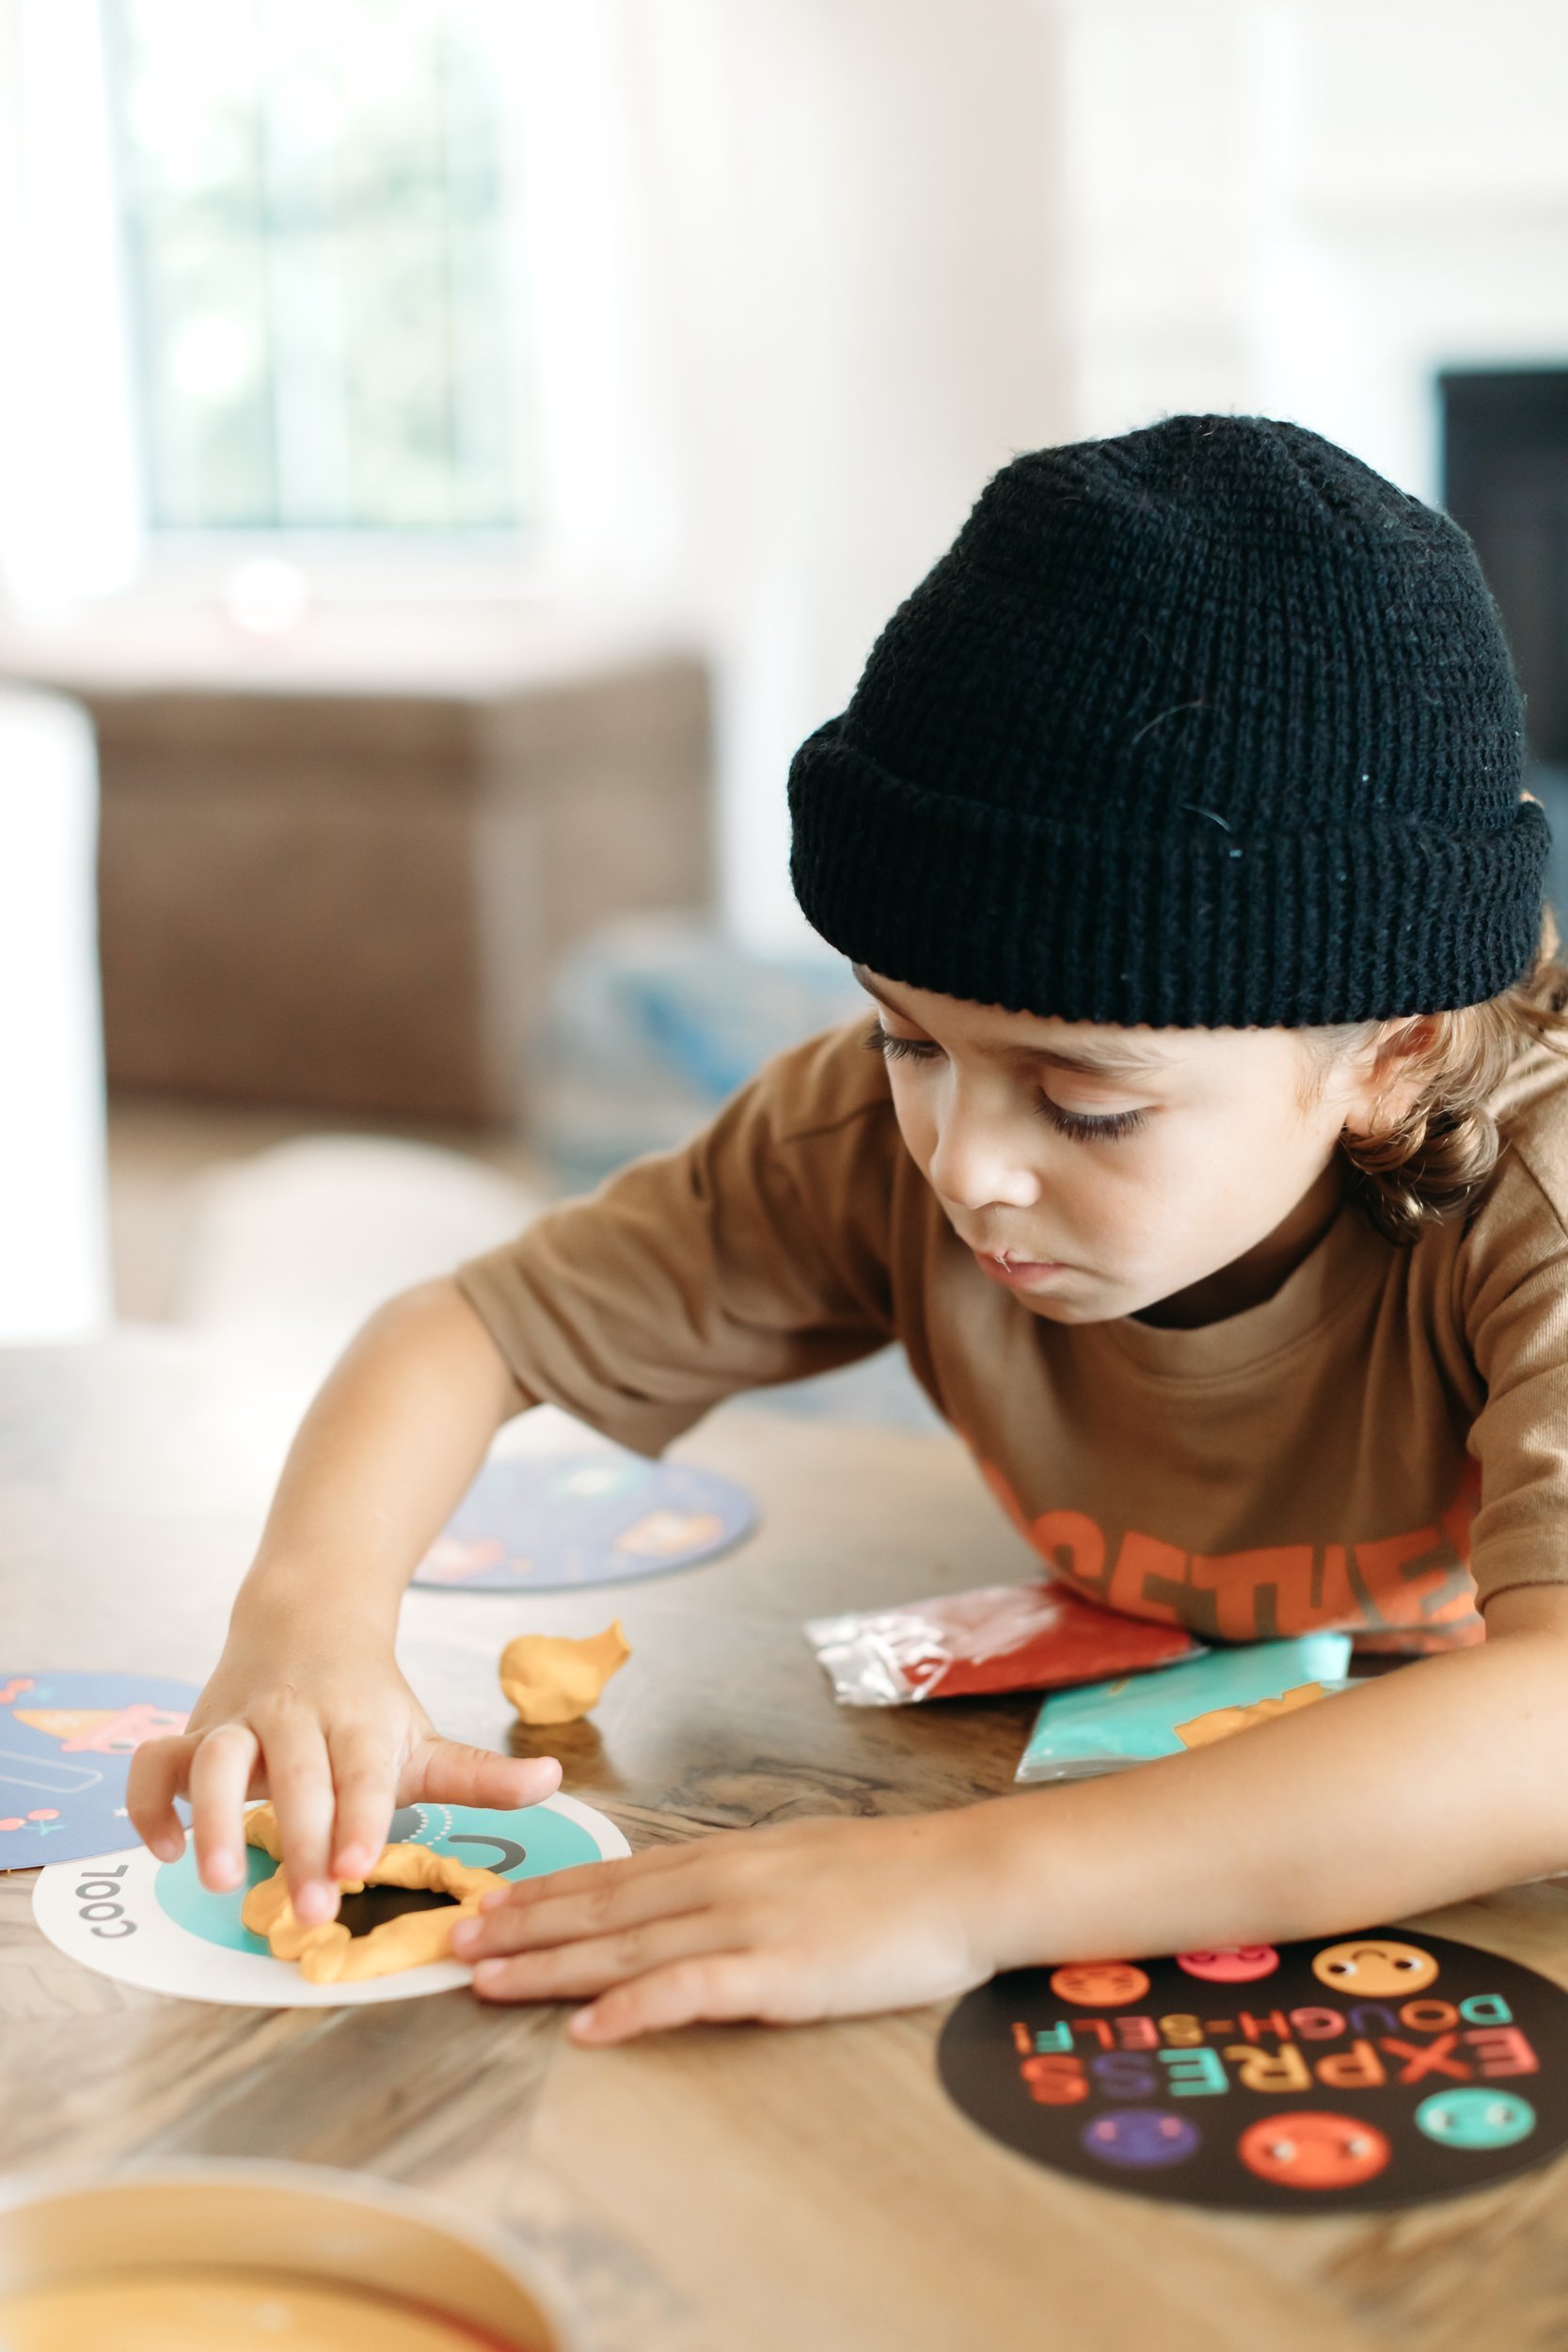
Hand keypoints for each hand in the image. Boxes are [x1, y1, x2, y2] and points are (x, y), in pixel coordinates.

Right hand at [126, 1619, 560, 1926]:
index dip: (357, 1818)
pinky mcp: (192, 1733)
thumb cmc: (366, 1705)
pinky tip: (167, 1848)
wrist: (308, 1620)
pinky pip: (155, 1762)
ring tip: (216, 1878)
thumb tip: (553, 1781)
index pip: (360, 1771)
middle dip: (298, 1840)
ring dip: (214, 1814)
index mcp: (360, 1721)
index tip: (354, 1868)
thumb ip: (478, 1776)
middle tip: (307, 1910)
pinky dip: (152, 1802)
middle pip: (295, 1775)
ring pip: (214, 1758)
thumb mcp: (421, 1738)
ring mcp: (238, 1722)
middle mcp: (296, 1717)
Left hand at [450, 1807, 1003, 2041]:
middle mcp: (721, 1882)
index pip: (613, 1877)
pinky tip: (588, 2028)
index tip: (487, 1906)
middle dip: (521, 1929)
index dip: (544, 1895)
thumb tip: (684, 1897)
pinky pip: (690, 1991)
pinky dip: (633, 2009)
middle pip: (601, 1911)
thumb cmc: (890, 1877)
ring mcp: (746, 1925)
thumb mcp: (797, 1860)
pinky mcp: (779, 1972)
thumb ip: (737, 1880)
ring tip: (486, 1980)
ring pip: (625, 1947)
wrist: (964, 1878)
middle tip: (452, 1944)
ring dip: (547, 1967)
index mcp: (725, 1857)